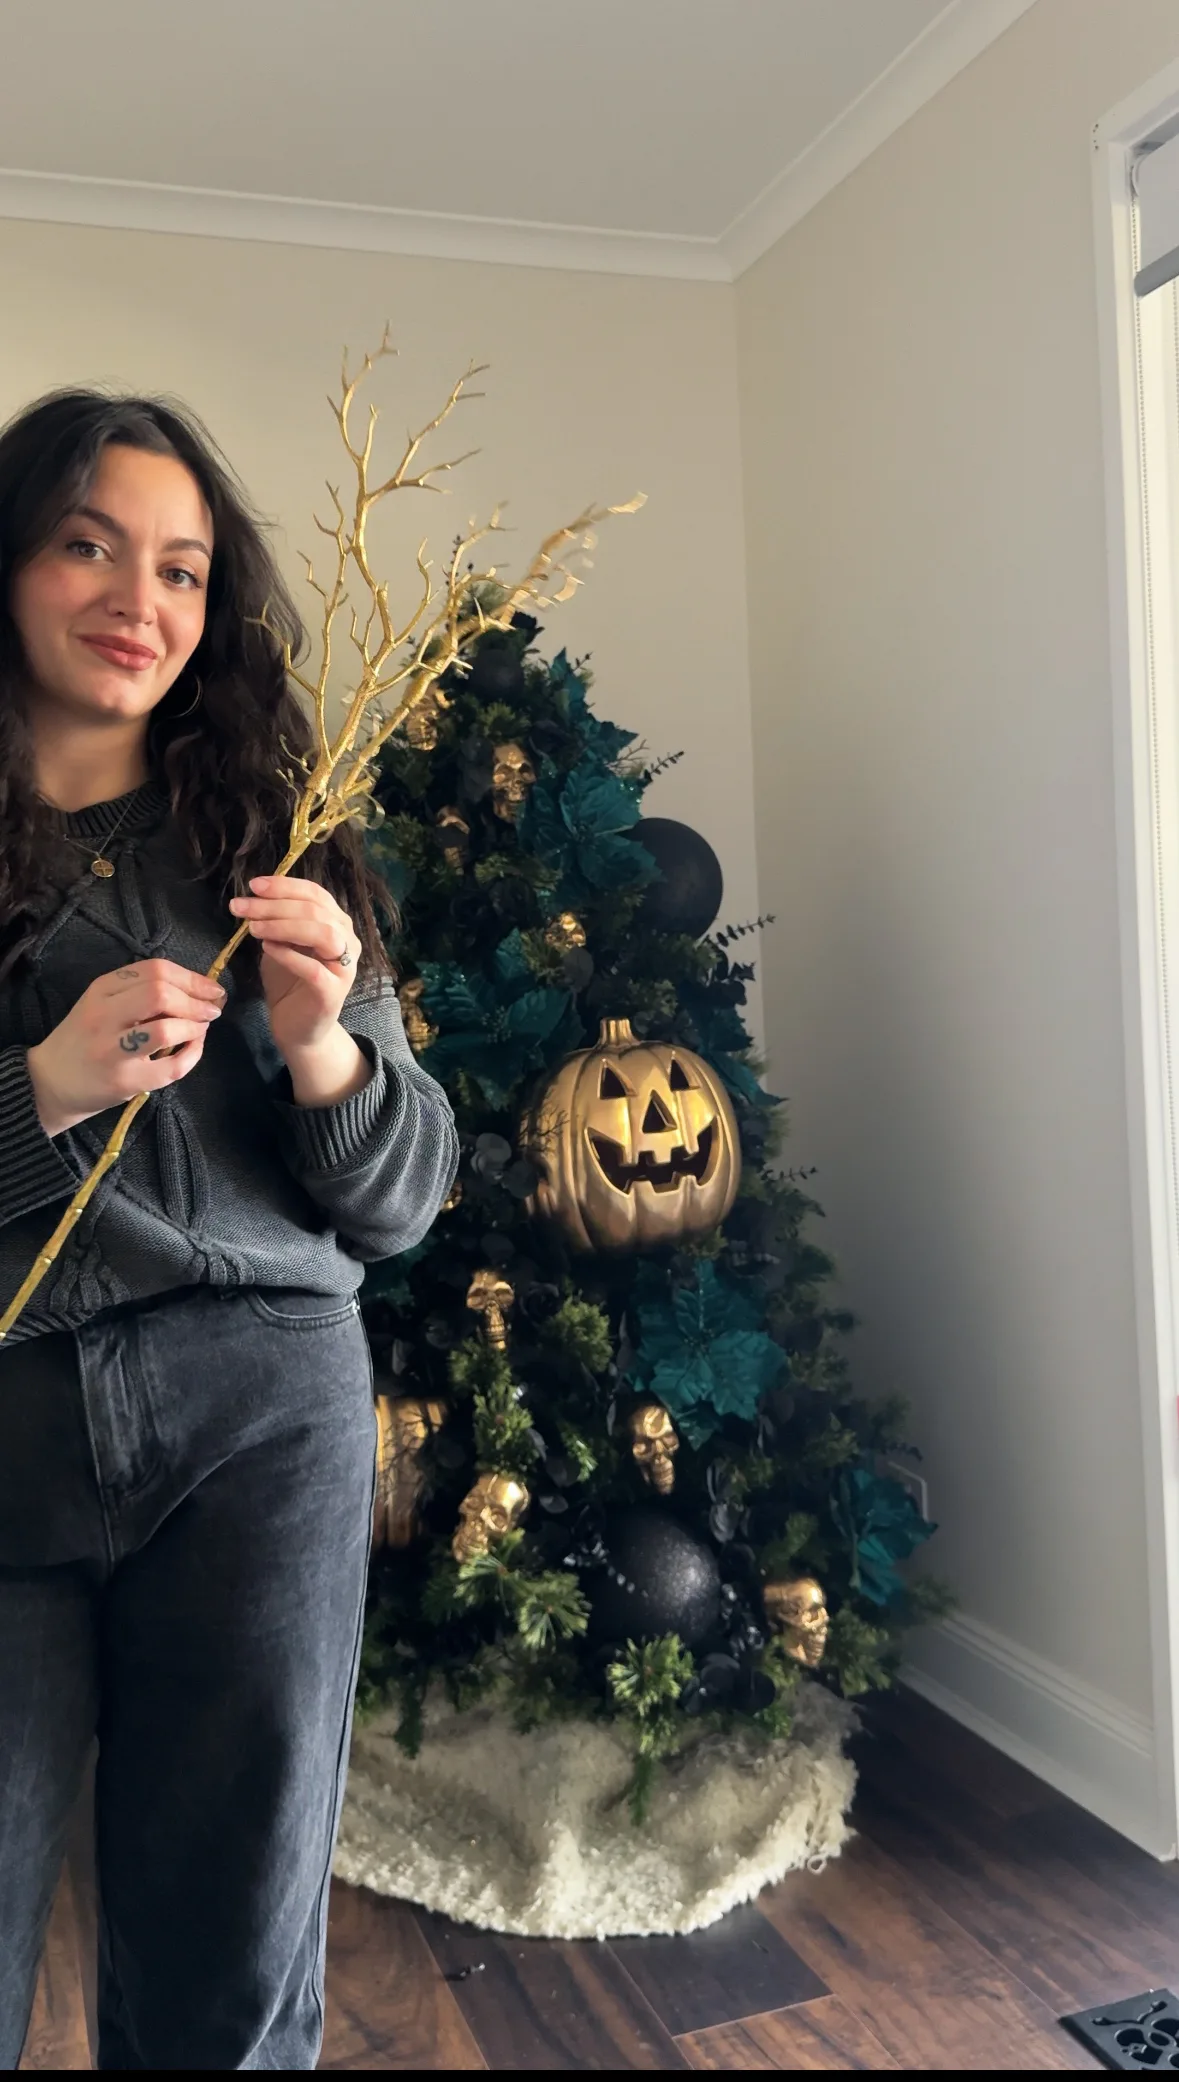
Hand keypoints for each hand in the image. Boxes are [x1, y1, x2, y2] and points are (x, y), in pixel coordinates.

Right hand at [27, 959, 226, 1137]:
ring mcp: (113, 1051)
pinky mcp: (125, 1081)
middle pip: (160, 994)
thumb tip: (198, 989)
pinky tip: (192, 1049)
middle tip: (212, 1010)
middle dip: (196, 1000)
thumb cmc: (84, 1039)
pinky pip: (172, 1066)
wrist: (50, 1082)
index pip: (154, 970)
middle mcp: (103, 1016)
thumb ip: (139, 992)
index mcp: (100, 990)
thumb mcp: (101, 1004)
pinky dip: (193, 1055)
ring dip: (194, 1026)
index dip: (191, 978)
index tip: (210, 988)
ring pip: (166, 1029)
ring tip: (200, 1028)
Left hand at [228, 874, 359, 1063]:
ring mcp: (344, 968)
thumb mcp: (281, 944)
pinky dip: (289, 955)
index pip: (316, 894)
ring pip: (323, 934)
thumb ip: (278, 921)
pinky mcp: (333, 993)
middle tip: (242, 907)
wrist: (297, 1029)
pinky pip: (314, 969)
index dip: (285, 886)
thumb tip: (256, 897)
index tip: (253, 885)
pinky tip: (267, 948)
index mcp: (337, 924)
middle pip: (316, 911)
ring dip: (284, 926)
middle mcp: (347, 942)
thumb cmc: (289, 983)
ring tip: (253, 928)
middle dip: (275, 905)